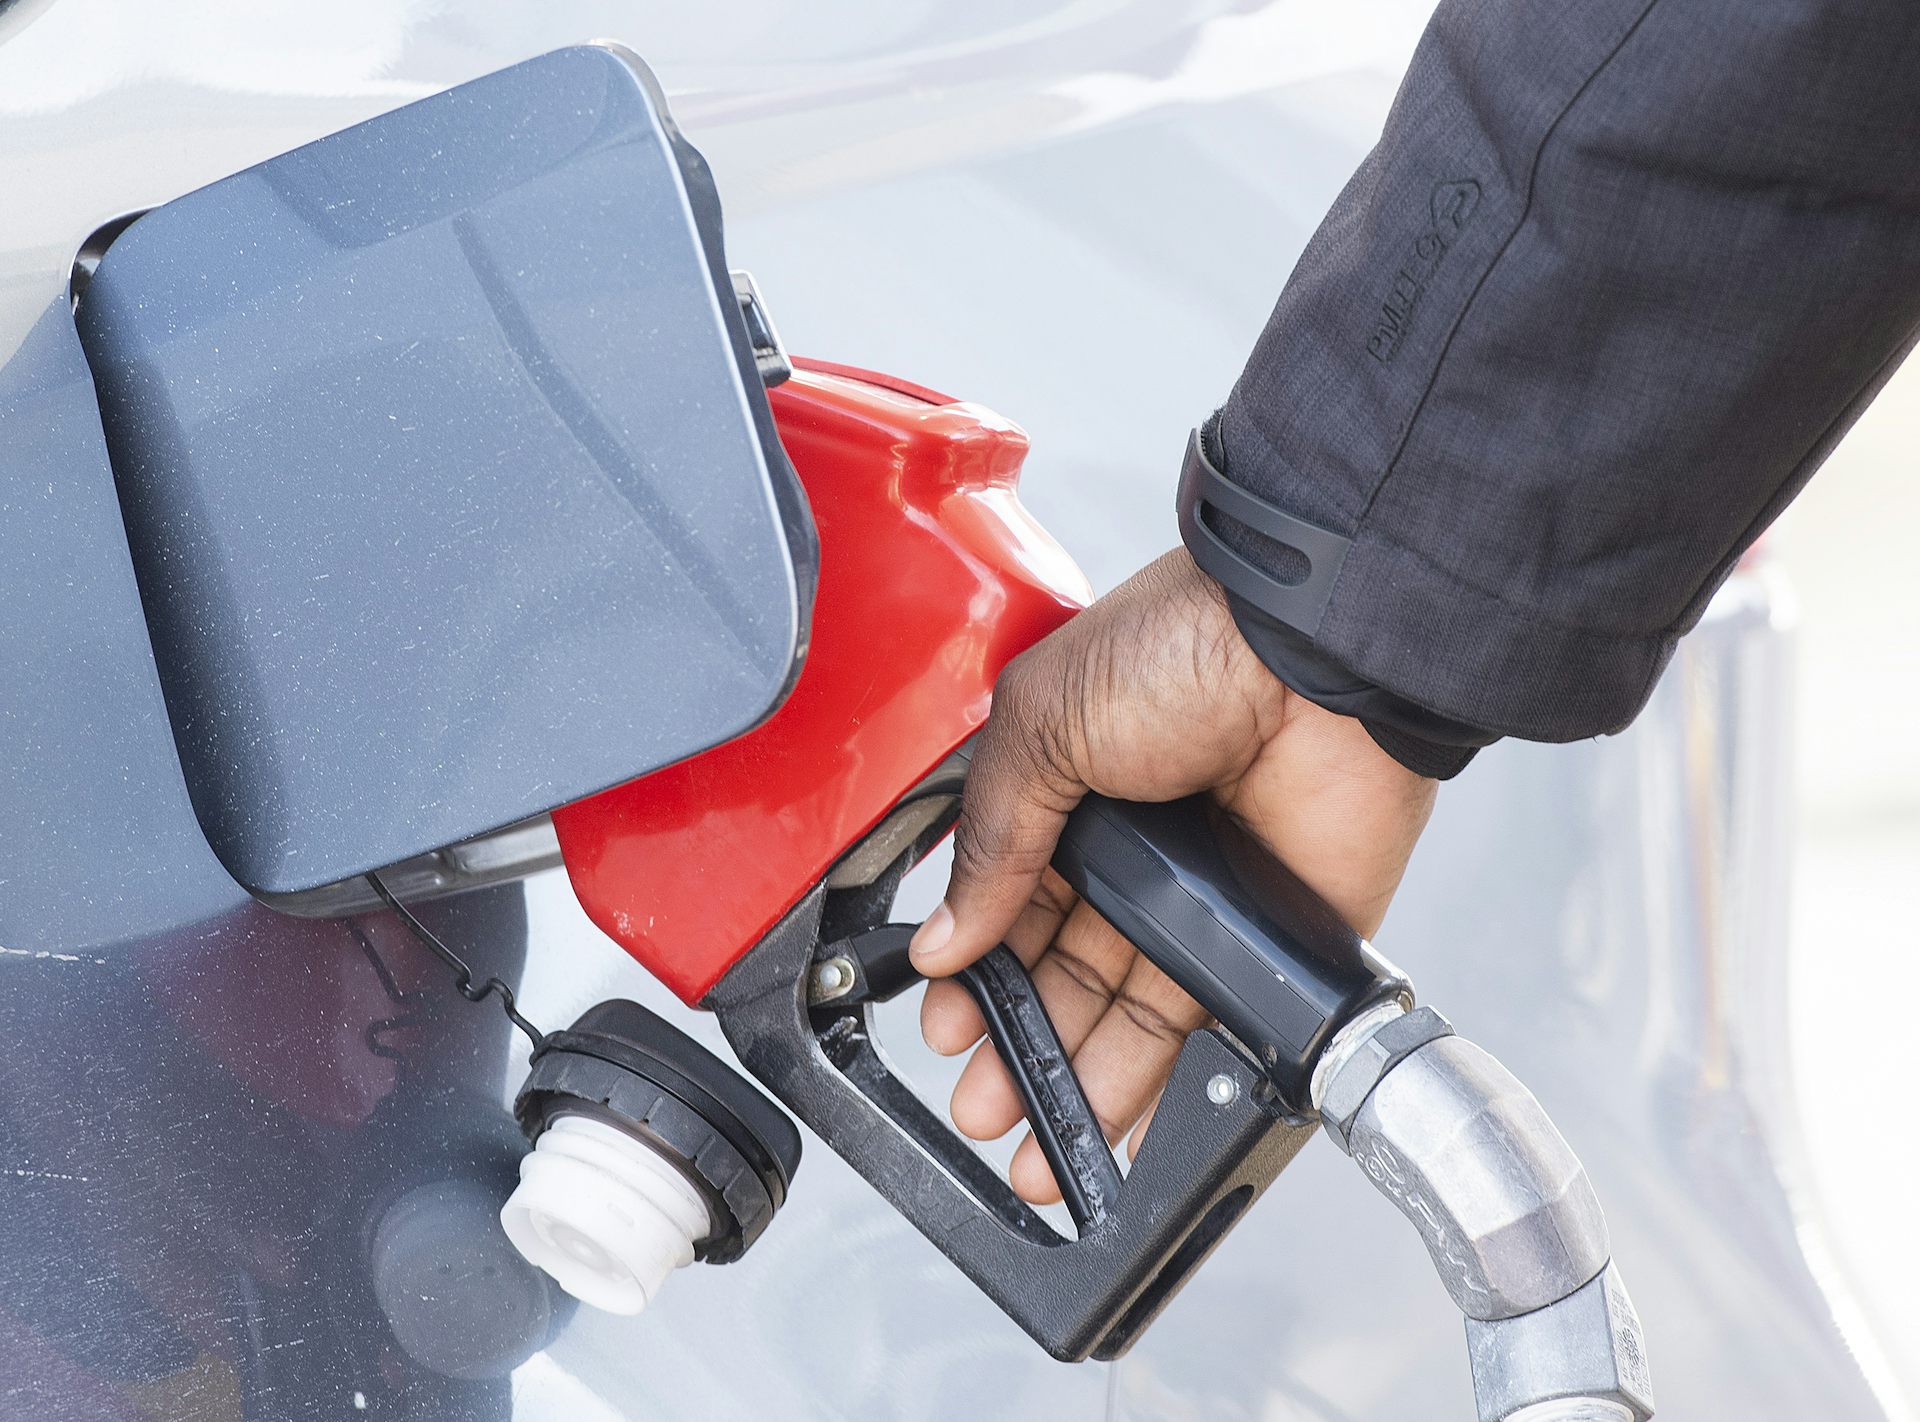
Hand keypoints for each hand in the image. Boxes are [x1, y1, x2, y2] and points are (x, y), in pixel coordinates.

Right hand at [910, 548, 1435, 1202]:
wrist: (1314, 654)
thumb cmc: (1182, 648)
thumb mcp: (1040, 726)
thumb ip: (990, 841)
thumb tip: (943, 939)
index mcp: (1067, 797)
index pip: (1005, 908)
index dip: (974, 974)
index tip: (948, 1029)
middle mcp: (1134, 855)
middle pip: (1063, 976)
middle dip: (1019, 1048)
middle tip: (985, 1108)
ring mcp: (1203, 901)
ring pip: (1131, 1016)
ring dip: (1081, 1084)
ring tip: (1039, 1150)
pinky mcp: (1272, 939)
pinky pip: (1216, 1024)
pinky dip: (1176, 1082)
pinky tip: (1126, 1129)